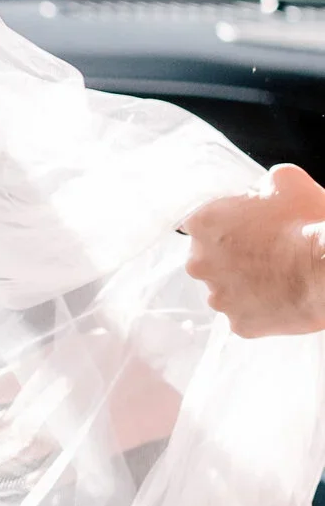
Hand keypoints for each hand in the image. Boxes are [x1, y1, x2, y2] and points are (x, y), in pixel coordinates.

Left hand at [183, 163, 324, 337]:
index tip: (247, 226)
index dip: (227, 223)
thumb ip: (259, 185)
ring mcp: (219, 298)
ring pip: (226, 289)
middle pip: (208, 259)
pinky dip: (261, 308)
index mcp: (203, 224)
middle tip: (265, 252)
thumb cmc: (306, 221)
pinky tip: (282, 297)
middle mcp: (200, 263)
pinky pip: (245, 315)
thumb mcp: (284, 180)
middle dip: (231, 256)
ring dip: (245, 284)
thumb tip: (260, 191)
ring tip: (278, 276)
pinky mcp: (239, 325)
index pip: (201, 223)